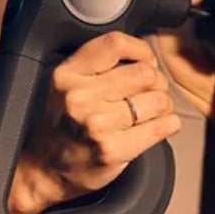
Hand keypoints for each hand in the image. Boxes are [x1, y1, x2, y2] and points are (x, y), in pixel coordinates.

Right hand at [9, 31, 181, 213]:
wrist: (45, 169)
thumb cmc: (63, 125)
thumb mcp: (68, 85)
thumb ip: (99, 66)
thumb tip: (148, 60)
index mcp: (68, 74)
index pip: (116, 44)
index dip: (141, 50)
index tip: (147, 61)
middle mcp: (79, 96)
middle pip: (144, 73)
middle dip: (156, 83)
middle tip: (149, 93)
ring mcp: (95, 124)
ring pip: (158, 100)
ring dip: (163, 106)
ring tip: (151, 112)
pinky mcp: (111, 149)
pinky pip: (161, 127)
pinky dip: (168, 125)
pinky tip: (159, 126)